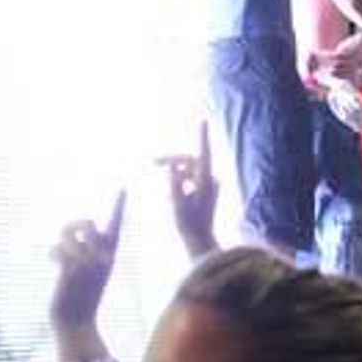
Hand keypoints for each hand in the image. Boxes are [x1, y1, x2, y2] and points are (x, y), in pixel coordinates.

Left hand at [51, 191, 124, 328]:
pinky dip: (54, 254)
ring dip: (60, 243)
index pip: (116, 226)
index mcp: (109, 256)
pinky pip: (59, 249)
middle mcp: (103, 256)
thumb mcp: (88, 270)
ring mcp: (88, 262)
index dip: (119, 205)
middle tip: (65, 239)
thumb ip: (85, 249)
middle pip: (87, 222)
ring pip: (69, 234)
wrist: (75, 321)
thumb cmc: (80, 295)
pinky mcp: (72, 268)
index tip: (122, 187)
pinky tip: (53, 264)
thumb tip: (73, 227)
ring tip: (58, 254)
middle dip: (73, 226)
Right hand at [156, 122, 218, 257]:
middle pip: (189, 161)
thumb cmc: (188, 225)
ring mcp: (209, 186)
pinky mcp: (206, 192)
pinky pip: (189, 181)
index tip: (202, 119)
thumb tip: (174, 164)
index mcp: (206, 181)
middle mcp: (210, 181)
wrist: (199, 243)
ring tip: (165, 198)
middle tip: (151, 162)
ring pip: (188, 172)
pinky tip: (169, 201)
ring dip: (174, 179)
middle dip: (171, 161)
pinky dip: (178, 186)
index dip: (202, 135)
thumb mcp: (177, 203)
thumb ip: (175, 182)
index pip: (203, 153)